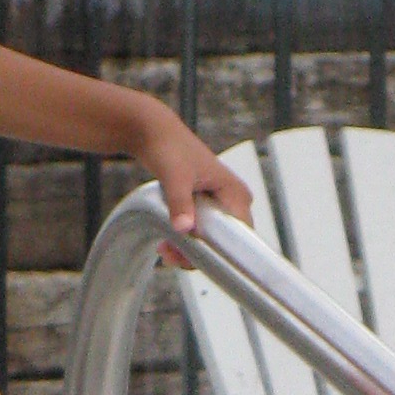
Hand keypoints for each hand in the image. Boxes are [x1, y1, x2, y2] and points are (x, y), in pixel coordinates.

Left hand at [126, 100, 250, 247]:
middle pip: (226, 243)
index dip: (222, 253)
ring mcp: (221, 205)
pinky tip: (166, 244)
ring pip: (212, 241)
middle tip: (171, 254)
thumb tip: (184, 228)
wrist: (153, 133)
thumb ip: (180, 203)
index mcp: (236, 194)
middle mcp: (234, 202)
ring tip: (165, 251)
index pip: (242, 235)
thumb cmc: (168, 148)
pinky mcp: (207, 207)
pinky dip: (185, 242)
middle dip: (199, 254)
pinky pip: (202, 234)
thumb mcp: (174, 177)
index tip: (195, 260)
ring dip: (189, 252)